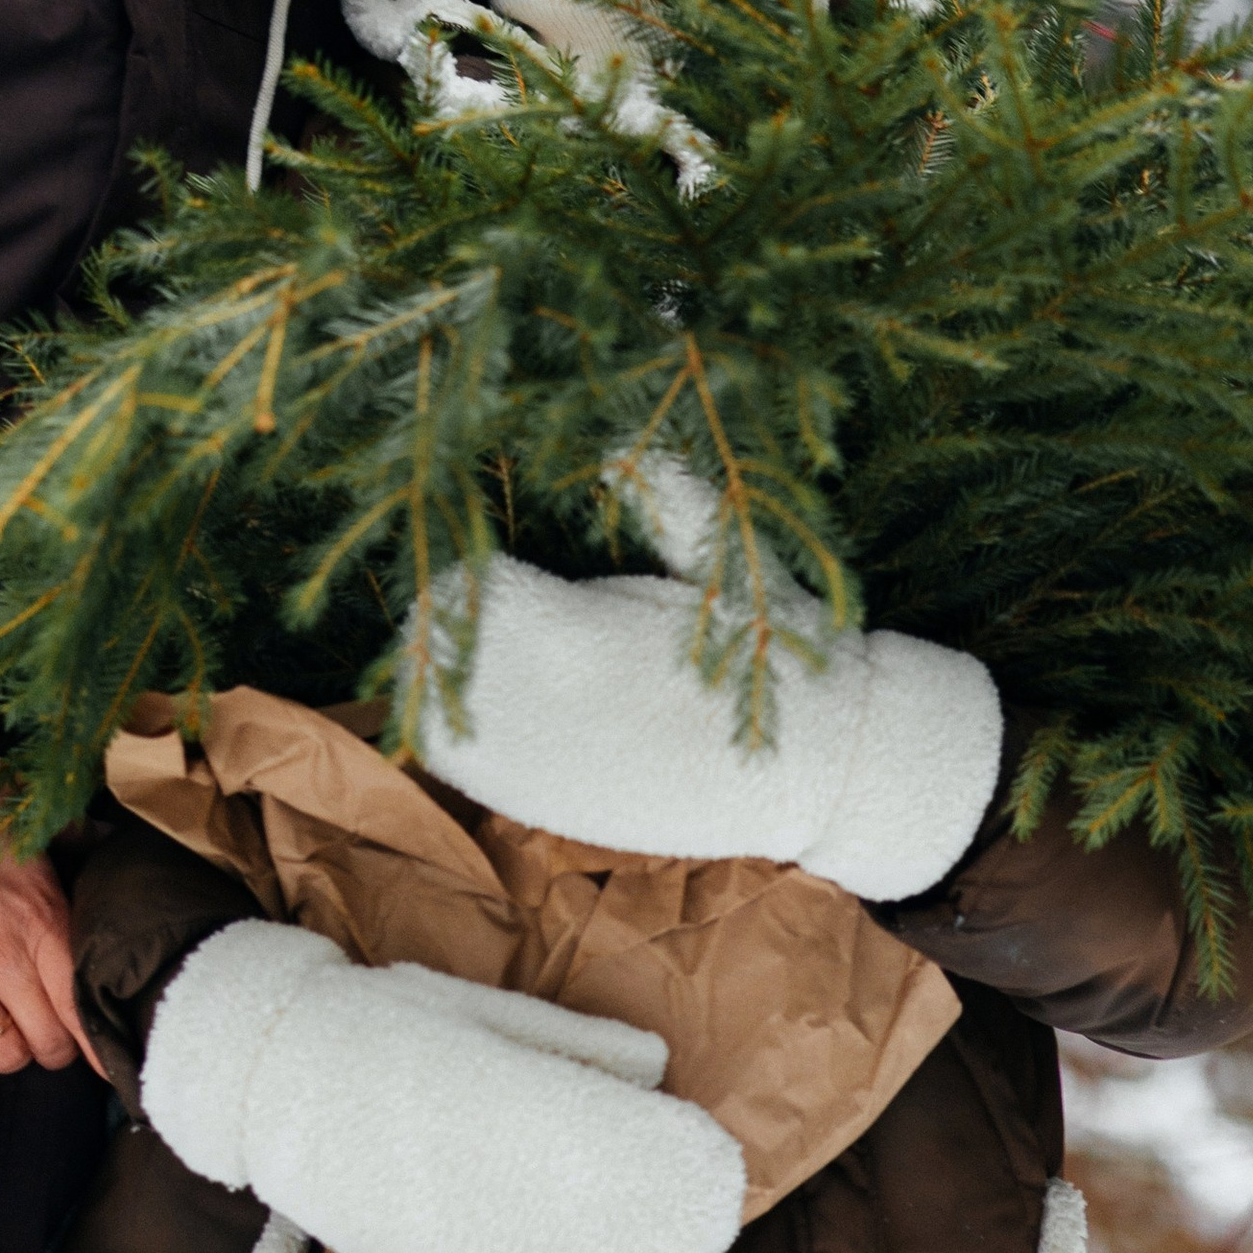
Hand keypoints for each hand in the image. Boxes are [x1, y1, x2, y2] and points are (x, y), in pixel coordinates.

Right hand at [0, 757, 87, 1080]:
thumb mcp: (15, 803)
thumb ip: (69, 828)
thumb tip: (109, 841)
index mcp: (40, 919)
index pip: (83, 1003)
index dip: (97, 1037)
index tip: (103, 1051)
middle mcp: (5, 964)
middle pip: (49, 1042)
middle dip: (54, 1045)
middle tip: (47, 1035)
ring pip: (4, 1057)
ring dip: (10, 1052)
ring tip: (5, 1035)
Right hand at [141, 921, 744, 1252]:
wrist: (267, 1077)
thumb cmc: (380, 1022)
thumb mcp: (473, 1007)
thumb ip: (566, 1042)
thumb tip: (654, 1065)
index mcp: (476, 1094)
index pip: (593, 1134)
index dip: (663, 1153)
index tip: (715, 1152)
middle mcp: (463, 1176)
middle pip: (589, 1212)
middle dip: (664, 1215)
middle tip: (721, 1208)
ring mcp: (442, 1234)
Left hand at [410, 529, 1001, 904]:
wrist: (823, 768)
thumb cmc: (779, 652)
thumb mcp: (731, 564)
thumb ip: (670, 500)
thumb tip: (619, 444)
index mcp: (588, 635)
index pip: (470, 593)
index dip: (465, 564)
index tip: (481, 545)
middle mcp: (550, 710)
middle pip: (436, 648)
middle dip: (446, 611)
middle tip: (470, 588)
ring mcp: (546, 767)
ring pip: (429, 708)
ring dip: (437, 668)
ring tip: (471, 641)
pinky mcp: (550, 807)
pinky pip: (460, 763)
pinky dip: (446, 723)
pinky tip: (474, 697)